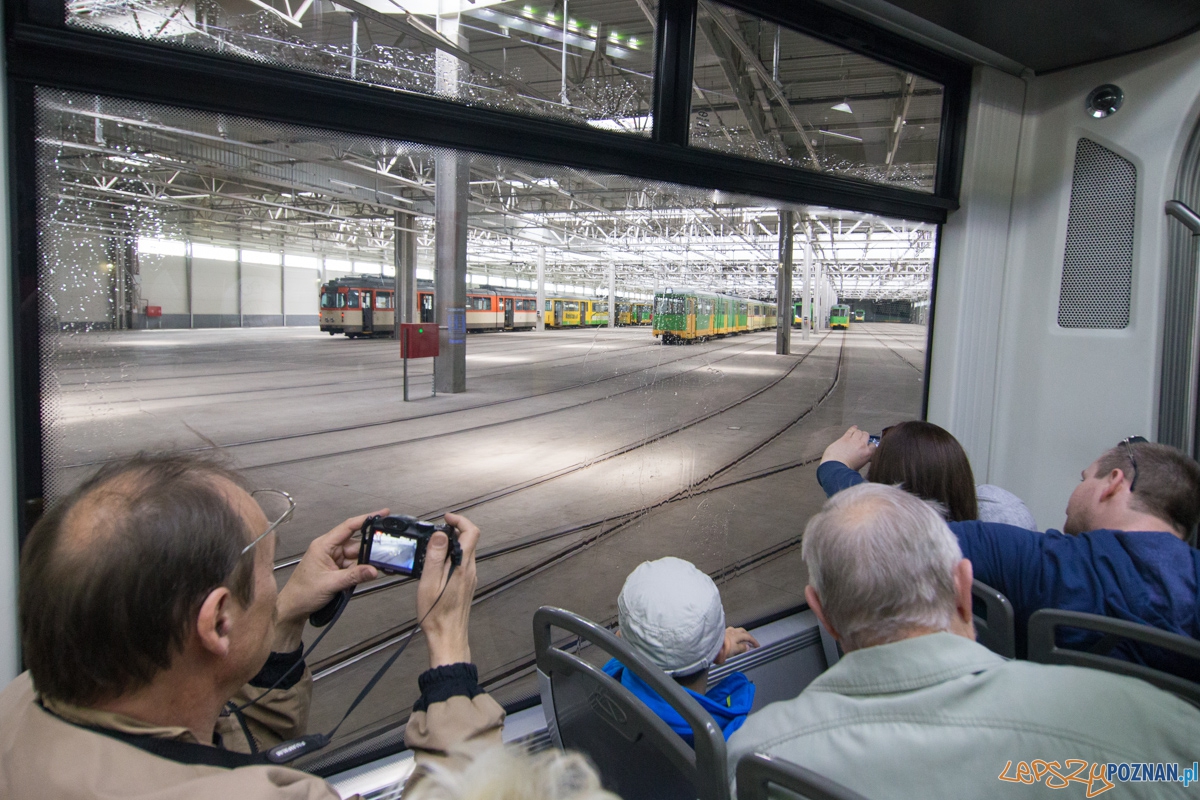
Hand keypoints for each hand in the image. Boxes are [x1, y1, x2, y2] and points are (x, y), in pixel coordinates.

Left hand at [273, 510, 384, 649]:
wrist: (294, 608)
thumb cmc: (302, 592)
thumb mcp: (330, 583)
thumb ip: (354, 576)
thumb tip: (373, 570)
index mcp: (324, 545)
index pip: (348, 527)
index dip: (366, 519)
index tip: (382, 513)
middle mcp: (330, 549)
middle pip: (356, 544)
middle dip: (369, 551)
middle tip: (383, 556)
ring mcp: (334, 559)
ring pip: (357, 556)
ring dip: (364, 565)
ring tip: (371, 572)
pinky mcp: (337, 569)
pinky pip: (354, 566)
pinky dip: (360, 571)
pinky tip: (364, 576)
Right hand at [418, 512, 479, 668]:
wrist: (447, 638)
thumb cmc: (436, 614)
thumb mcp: (429, 582)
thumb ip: (435, 557)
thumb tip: (440, 535)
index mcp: (463, 566)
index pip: (471, 532)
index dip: (460, 520)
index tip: (446, 518)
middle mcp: (470, 570)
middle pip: (469, 540)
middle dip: (453, 531)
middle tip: (434, 534)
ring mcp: (470, 578)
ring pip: (465, 552)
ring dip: (451, 544)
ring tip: (431, 549)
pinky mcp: (466, 585)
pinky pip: (461, 563)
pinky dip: (451, 557)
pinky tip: (436, 566)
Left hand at [715, 627, 759, 664]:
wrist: (711, 646)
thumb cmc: (723, 648)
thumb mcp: (735, 650)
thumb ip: (742, 648)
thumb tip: (747, 646)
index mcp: (737, 635)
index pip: (748, 637)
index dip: (753, 641)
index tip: (757, 645)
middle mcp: (732, 631)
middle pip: (742, 631)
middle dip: (747, 635)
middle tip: (751, 640)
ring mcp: (726, 631)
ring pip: (735, 630)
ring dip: (740, 633)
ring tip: (742, 637)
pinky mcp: (720, 633)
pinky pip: (729, 631)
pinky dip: (733, 634)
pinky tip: (732, 637)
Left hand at [821, 426, 874, 470]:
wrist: (836, 467)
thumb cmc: (846, 469)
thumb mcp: (859, 466)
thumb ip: (862, 459)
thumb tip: (861, 458)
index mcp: (867, 454)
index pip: (873, 445)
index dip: (870, 444)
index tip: (867, 445)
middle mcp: (862, 445)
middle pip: (866, 435)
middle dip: (864, 436)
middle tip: (860, 438)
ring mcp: (853, 441)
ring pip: (859, 431)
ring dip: (858, 432)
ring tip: (856, 434)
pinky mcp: (845, 438)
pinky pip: (851, 430)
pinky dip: (853, 428)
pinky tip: (854, 427)